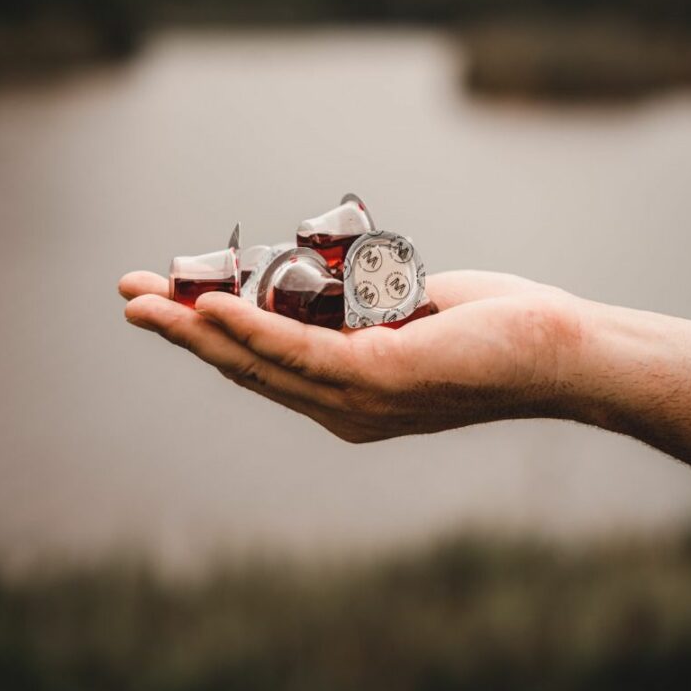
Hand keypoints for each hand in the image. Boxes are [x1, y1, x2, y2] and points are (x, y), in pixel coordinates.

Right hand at [119, 270, 579, 442]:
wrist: (563, 353)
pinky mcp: (378, 378)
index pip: (262, 364)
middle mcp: (343, 408)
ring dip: (193, 328)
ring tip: (142, 298)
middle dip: (179, 332)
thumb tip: (333, 282)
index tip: (167, 302)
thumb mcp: (411, 314)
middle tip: (128, 296)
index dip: (207, 334)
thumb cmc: (497, 331)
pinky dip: (248, 327)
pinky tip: (208, 307)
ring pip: (256, 362)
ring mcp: (357, 399)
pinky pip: (298, 351)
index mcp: (347, 396)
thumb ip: (363, 310)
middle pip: (243, 367)